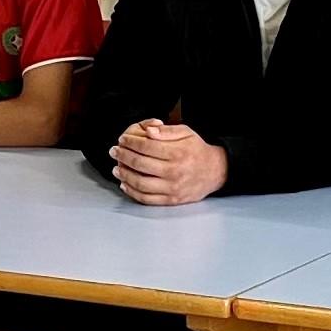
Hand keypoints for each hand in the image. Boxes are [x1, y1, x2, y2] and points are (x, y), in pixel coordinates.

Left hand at [111, 118, 228, 207]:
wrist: (216, 171)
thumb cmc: (198, 150)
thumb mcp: (186, 133)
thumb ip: (166, 131)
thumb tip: (147, 130)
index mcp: (178, 153)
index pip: (146, 147)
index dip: (130, 142)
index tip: (122, 140)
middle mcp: (174, 171)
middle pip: (140, 164)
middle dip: (123, 156)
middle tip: (114, 151)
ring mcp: (172, 188)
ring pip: (140, 183)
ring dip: (124, 175)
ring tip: (116, 168)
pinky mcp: (172, 200)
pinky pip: (147, 198)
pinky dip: (132, 192)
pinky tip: (125, 184)